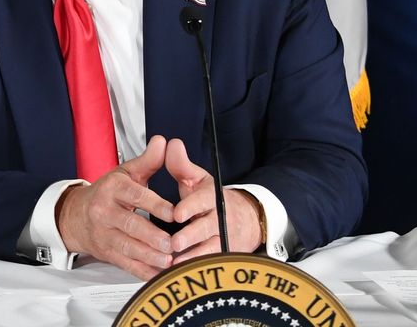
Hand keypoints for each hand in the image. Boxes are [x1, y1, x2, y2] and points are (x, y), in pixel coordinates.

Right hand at [55, 135, 177, 279]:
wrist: (76, 216)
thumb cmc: (108, 194)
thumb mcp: (125, 174)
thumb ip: (148, 161)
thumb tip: (164, 142)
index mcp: (112, 188)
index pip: (135, 196)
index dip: (155, 205)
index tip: (174, 213)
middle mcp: (104, 211)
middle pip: (129, 224)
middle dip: (152, 236)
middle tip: (172, 243)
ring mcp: (104, 234)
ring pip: (127, 247)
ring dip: (149, 256)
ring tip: (169, 260)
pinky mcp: (107, 253)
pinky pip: (126, 264)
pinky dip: (143, 271)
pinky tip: (159, 273)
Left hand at [166, 138, 263, 258]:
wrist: (246, 218)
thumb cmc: (211, 199)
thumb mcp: (197, 179)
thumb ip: (181, 164)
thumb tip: (170, 144)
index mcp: (212, 197)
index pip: (203, 201)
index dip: (191, 207)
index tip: (176, 214)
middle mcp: (220, 218)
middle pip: (208, 228)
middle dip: (191, 235)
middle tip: (174, 242)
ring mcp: (224, 238)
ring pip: (212, 249)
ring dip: (194, 256)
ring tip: (175, 262)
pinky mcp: (226, 254)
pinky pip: (213, 263)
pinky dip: (199, 268)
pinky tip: (183, 272)